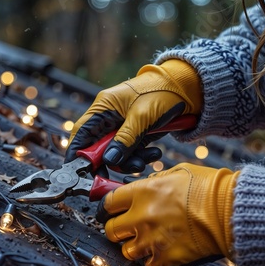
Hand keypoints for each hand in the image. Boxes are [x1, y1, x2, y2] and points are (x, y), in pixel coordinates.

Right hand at [65, 60, 201, 172]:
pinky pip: (132, 154)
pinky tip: (155, 153)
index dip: (77, 153)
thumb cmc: (162, 91)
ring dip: (129, 162)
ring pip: (116, 155)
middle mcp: (110, 119)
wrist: (187, 88)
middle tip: (113, 177)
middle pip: (98, 148)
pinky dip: (141, 158)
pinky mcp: (137, 136)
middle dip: (108, 163)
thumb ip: (125, 138)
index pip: (82, 133)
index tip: (78, 171)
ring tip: (145, 161)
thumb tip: (109, 160)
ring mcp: (123, 129)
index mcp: (104, 108)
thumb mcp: (142, 115)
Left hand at [97, 163, 239, 265]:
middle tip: (127, 228)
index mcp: (142, 192)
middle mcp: (141, 217)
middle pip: (111, 230)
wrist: (231, 211)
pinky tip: (163, 252)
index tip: (110, 212)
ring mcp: (152, 240)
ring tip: (148, 241)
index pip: (108, 203)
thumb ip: (154, 181)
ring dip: (135, 247)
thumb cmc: (209, 188)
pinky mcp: (166, 258)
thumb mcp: (178, 172)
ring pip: (126, 251)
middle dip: (118, 229)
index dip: (107, 208)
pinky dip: (154, 261)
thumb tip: (143, 186)